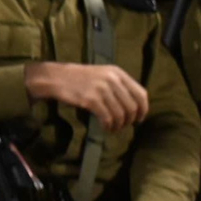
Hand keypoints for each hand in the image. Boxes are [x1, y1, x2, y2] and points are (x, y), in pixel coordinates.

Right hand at [25, 61, 148, 130]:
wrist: (56, 77)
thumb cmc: (80, 78)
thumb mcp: (103, 75)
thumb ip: (119, 85)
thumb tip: (136, 106)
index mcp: (117, 72)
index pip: (141, 94)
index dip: (143, 110)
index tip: (138, 119)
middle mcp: (112, 79)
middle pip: (132, 107)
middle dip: (129, 121)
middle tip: (122, 126)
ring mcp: (101, 89)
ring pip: (120, 115)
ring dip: (118, 126)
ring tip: (113, 128)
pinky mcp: (91, 99)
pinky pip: (107, 118)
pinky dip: (109, 126)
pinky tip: (105, 128)